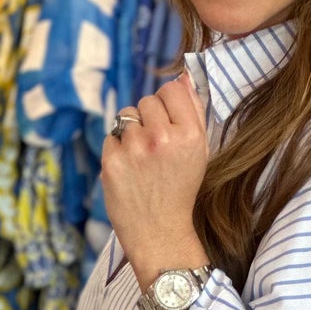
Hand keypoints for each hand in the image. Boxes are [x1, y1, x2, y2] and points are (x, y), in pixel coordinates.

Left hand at [100, 73, 210, 286]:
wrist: (159, 233)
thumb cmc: (180, 190)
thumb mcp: (200, 152)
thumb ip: (193, 113)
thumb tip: (183, 76)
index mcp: (190, 135)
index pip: (172, 89)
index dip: (169, 103)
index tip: (169, 121)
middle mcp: (162, 138)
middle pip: (147, 100)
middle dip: (150, 118)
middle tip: (156, 148)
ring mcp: (134, 149)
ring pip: (126, 116)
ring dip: (132, 131)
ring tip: (142, 160)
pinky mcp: (111, 161)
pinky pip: (111, 136)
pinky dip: (118, 149)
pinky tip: (129, 170)